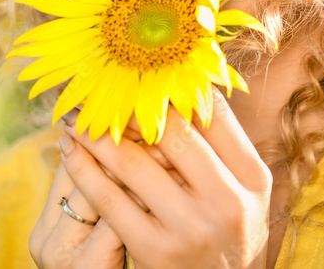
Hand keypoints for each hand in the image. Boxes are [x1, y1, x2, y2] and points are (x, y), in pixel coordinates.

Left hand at [59, 86, 272, 268]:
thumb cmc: (226, 234)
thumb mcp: (242, 192)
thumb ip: (221, 145)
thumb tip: (184, 82)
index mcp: (253, 177)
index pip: (213, 112)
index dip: (171, 88)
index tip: (140, 73)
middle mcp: (227, 200)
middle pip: (171, 132)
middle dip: (129, 105)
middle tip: (100, 86)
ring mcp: (190, 227)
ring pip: (132, 162)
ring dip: (96, 132)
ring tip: (75, 113)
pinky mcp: (155, 251)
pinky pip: (109, 199)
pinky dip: (84, 169)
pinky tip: (70, 149)